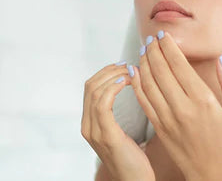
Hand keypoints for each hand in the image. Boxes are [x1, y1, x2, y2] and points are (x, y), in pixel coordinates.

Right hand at [81, 62, 155, 180]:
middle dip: (109, 70)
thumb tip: (126, 86)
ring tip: (130, 72)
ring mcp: (94, 131)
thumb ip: (116, 113)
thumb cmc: (133, 157)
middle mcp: (87, 126)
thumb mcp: (120, 131)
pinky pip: (103, 104)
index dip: (105, 72)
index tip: (122, 65)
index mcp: (90, 123)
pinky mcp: (106, 135)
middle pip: (90, 86)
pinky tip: (127, 83)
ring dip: (113, 76)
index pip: (90, 87)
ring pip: (95, 91)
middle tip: (127, 65)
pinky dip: (113, 89)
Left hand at [129, 30, 221, 179]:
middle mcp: (182, 107)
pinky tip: (135, 72)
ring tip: (144, 49)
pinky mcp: (159, 127)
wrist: (212, 173)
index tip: (164, 35)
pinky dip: (137, 84)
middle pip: (161, 71)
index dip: (169, 48)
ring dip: (144, 64)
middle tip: (152, 38)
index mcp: (203, 101)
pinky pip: (144, 101)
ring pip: (149, 84)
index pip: (180, 66)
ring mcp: (168, 118)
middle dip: (154, 51)